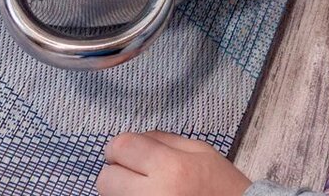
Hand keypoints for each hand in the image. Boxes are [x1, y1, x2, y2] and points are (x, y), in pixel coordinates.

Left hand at [95, 131, 251, 195]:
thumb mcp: (201, 152)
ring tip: (144, 189)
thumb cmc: (222, 187)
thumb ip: (165, 140)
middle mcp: (155, 195)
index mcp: (172, 168)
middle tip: (132, 174)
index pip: (121, 148)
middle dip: (116, 172)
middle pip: (106, 179)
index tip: (123, 152)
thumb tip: (136, 138)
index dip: (118, 147)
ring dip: (120, 191)